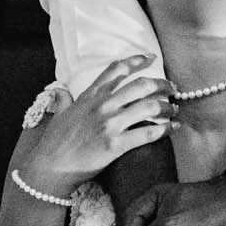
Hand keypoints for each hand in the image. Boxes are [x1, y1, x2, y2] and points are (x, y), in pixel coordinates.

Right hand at [15, 55, 171, 195]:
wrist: (51, 167)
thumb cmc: (55, 143)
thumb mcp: (58, 115)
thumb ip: (63, 99)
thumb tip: (59, 90)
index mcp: (90, 96)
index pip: (117, 69)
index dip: (137, 60)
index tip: (152, 58)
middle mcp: (102, 105)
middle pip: (141, 85)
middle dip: (162, 84)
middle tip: (172, 88)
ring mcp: (110, 124)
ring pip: (149, 106)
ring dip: (167, 106)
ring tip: (174, 110)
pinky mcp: (116, 144)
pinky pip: (149, 132)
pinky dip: (166, 129)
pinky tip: (174, 128)